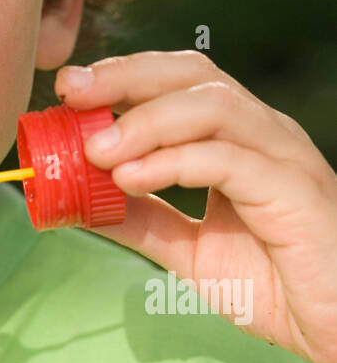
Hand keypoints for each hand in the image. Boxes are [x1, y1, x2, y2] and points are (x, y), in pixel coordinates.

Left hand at [54, 51, 336, 362]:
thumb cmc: (279, 287)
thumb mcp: (190, 251)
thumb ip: (142, 221)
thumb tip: (79, 201)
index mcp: (239, 139)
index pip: (178, 82)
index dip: (123, 75)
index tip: (68, 89)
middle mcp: (263, 135)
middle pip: (193, 75)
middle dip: (125, 76)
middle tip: (71, 94)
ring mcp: (282, 157)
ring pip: (212, 105)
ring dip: (144, 121)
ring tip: (95, 150)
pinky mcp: (293, 191)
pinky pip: (229, 159)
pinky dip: (174, 161)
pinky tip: (132, 178)